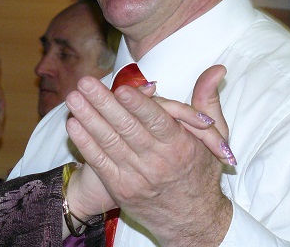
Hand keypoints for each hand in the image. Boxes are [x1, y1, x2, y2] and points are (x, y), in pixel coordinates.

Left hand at [65, 66, 232, 246]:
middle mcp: (158, 161)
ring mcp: (137, 177)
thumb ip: (207, 100)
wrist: (193, 221)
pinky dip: (85, 144)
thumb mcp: (213, 137)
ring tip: (73, 98)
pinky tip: (73, 125)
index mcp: (180, 145)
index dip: (138, 105)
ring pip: (109, 143)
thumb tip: (217, 68)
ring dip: (89, 119)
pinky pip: (100, 163)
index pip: (156, 121)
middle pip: (127, 128)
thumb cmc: (201, 171)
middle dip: (103, 103)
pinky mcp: (120, 188)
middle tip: (85, 82)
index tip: (121, 88)